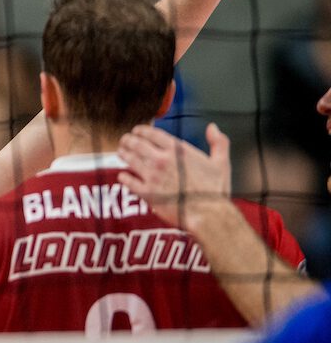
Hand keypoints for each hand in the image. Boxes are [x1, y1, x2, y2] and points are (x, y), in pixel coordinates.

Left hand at [116, 123, 231, 228]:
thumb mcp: (221, 162)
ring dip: (123, 154)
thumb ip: (218, 142)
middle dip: (128, 140)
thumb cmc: (215, 190)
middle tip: (124, 140)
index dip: (141, 130)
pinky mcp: (147, 192)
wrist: (208, 214)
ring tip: (121, 152)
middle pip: (136, 144)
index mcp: (178, 150)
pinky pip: (128, 181)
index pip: (152, 133)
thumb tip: (213, 127)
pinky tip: (123, 175)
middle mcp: (162, 160)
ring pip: (129, 159)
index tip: (137, 131)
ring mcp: (152, 176)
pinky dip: (123, 176)